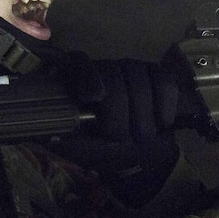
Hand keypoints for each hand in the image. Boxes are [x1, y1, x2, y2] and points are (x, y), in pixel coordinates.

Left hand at [54, 55, 181, 206]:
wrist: (142, 154)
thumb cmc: (108, 150)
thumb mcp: (87, 153)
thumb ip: (72, 145)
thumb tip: (53, 138)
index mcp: (79, 84)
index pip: (79, 63)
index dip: (87, 76)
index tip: (95, 96)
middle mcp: (104, 70)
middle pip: (112, 73)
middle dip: (120, 109)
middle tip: (124, 138)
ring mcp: (131, 70)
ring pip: (138, 74)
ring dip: (143, 110)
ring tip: (143, 137)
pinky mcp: (157, 77)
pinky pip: (163, 79)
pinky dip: (165, 102)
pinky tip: (163, 122)